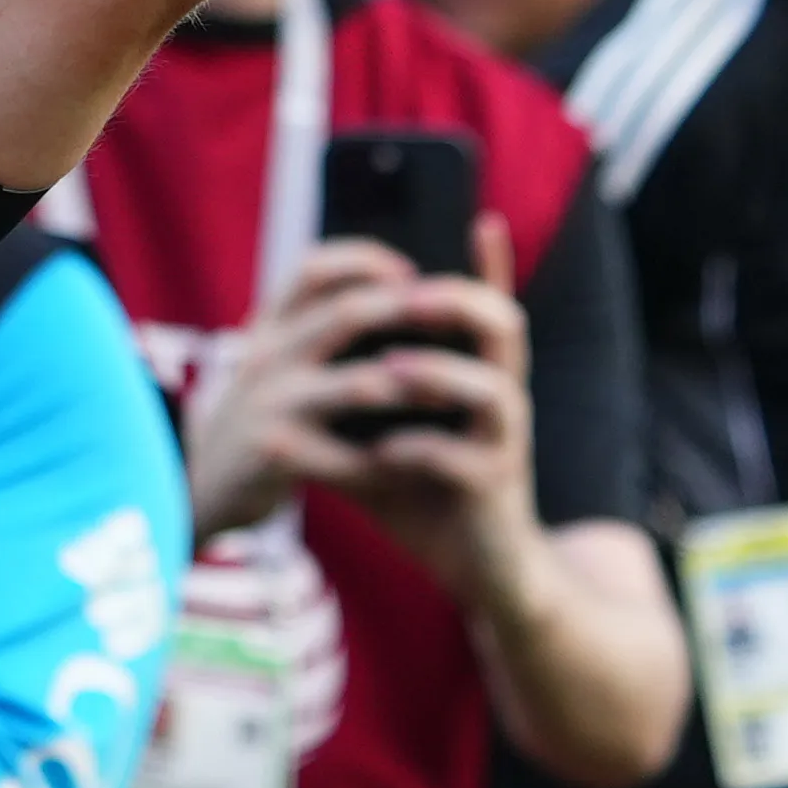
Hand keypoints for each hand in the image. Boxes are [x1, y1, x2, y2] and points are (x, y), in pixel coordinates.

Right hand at [182, 237, 476, 539]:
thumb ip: (306, 327)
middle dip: (411, 312)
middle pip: (349, 315)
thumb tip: (384, 290)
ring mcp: (271, 405)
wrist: (195, 486)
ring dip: (417, 387)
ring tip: (457, 393)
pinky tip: (421, 460)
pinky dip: (392, 457)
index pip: (313, 269)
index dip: (365, 261)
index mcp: (267, 329)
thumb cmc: (253, 418)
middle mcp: (266, 357)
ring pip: (361, 384)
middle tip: (461, 321)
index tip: (407, 272)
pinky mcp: (278, 454)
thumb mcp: (266, 362)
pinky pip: (352, 456)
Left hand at [309, 216, 544, 602]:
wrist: (474, 571)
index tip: (479, 216)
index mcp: (474, 377)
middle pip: (505, 328)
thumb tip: (281, 358)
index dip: (490, 264)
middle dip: (460, 301)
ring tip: (390, 368)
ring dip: (439, 374)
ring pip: (495, 391)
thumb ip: (348, 396)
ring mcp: (502, 445)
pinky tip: (385, 453)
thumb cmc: (424, 493)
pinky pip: (464, 461)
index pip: (486, 307)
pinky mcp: (493, 490)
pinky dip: (422, 450)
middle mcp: (498, 400)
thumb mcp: (380, 434)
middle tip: (411, 292)